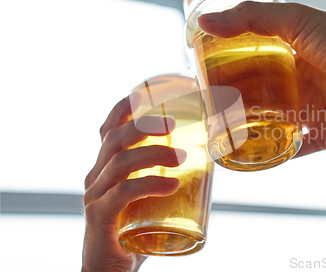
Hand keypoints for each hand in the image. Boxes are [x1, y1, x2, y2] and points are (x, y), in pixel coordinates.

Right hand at [82, 95, 184, 271]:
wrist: (110, 270)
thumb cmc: (134, 231)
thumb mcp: (148, 198)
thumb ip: (167, 177)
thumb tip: (210, 160)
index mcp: (106, 168)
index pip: (108, 129)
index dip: (123, 108)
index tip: (144, 92)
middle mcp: (96, 177)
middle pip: (114, 139)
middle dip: (144, 125)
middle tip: (173, 124)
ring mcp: (95, 197)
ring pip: (120, 163)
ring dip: (153, 154)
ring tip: (182, 157)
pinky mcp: (100, 218)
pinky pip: (122, 194)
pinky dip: (148, 184)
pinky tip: (172, 184)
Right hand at [198, 1, 325, 154]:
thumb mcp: (296, 20)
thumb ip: (251, 17)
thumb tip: (204, 24)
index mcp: (294, 54)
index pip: (251, 60)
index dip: (227, 67)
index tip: (202, 74)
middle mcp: (301, 82)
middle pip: (257, 94)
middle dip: (231, 100)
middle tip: (206, 107)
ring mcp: (312, 110)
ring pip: (270, 122)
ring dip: (246, 128)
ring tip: (218, 133)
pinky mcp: (323, 136)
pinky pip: (293, 149)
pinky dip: (274, 155)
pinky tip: (250, 160)